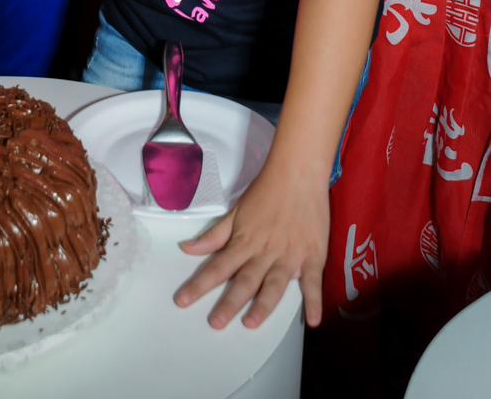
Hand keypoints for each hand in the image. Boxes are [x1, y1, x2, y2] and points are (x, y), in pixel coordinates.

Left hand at [173, 159, 328, 329]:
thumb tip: (187, 248)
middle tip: (215, 323)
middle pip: (244, 280)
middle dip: (229, 303)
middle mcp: (264, 252)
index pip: (216, 266)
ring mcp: (289, 255)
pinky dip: (314, 301)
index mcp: (244, 241)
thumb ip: (214, 235)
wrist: (297, 172)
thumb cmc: (266, 190)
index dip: (199, 285)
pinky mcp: (313, 256)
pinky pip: (313, 281)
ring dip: (263, 305)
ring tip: (251, 323)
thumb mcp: (236, 211)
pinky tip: (313, 320)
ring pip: (274, 284)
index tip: (182, 301)